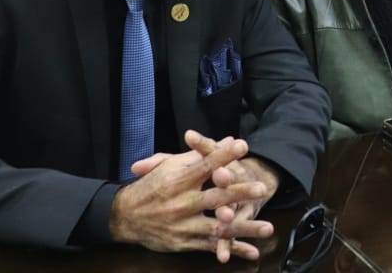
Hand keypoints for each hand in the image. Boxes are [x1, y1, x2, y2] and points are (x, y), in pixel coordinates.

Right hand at [110, 135, 272, 259]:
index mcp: (178, 180)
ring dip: (244, 228)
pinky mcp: (185, 242)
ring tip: (268, 227)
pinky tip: (252, 252)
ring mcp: (184, 225)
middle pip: (214, 198)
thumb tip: (229, 140)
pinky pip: (212, 246)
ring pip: (218, 227)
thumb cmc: (152, 186)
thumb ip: (202, 154)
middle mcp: (182, 203)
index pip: (204, 165)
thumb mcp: (170, 165)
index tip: (242, 145)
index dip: (223, 155)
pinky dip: (232, 249)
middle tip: (262, 189)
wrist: (123, 217)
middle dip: (239, 193)